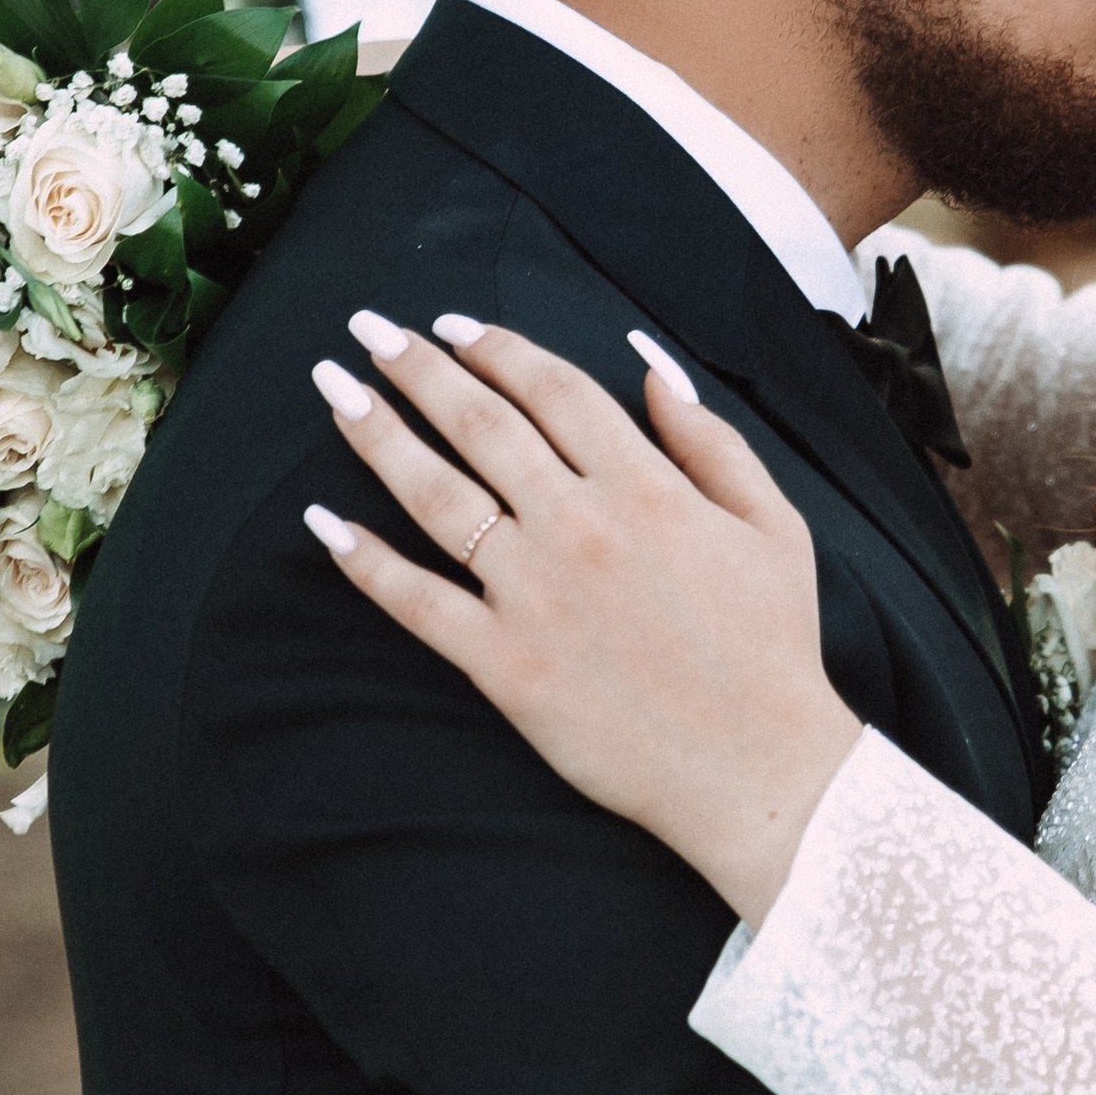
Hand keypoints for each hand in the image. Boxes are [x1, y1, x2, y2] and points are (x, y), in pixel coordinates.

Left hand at [302, 312, 860, 923]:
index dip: (497, 347)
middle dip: (417, 367)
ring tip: (334, 389)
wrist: (757, 769)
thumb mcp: (772, 525)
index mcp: (647, 487)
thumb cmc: (773, 646)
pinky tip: (322, 523)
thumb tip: (649, 366)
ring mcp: (534, 594)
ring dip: (376, 435)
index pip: (554, 389)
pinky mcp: (504, 663)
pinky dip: (364, 561)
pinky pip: (417, 602)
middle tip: (370, 329)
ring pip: (436, 495)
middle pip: (481, 424)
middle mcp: (580, 527)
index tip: (454, 325)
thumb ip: (710, 440)